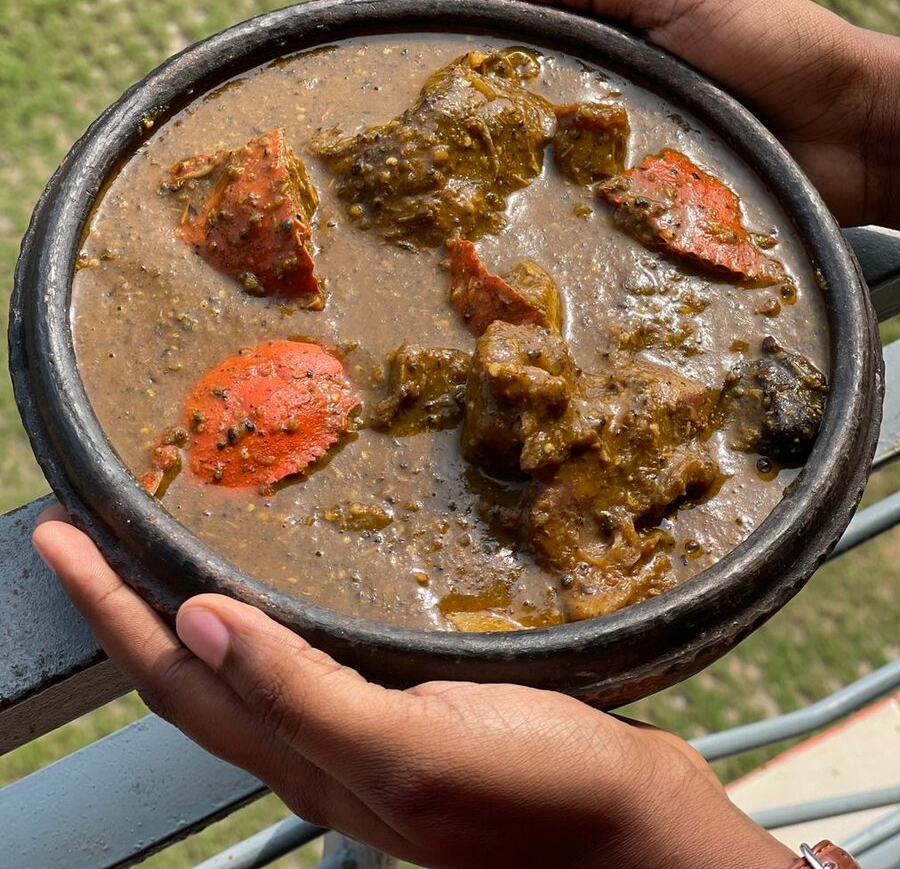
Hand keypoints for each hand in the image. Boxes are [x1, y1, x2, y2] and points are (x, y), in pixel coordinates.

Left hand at [33, 510, 790, 868]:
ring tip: (155, 548)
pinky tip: (280, 586)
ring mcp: (357, 731)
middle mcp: (314, 746)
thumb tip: (198, 624)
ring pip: (238, 665)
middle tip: (84, 528)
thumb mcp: (410, 750)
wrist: (628, 834)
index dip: (105, 607)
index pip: (170, 676)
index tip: (58, 538)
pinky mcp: (404, 710)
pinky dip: (262, 616)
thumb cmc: (539, 798)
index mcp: (304, 755)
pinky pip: (301, 657)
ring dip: (180, 606)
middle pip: (186, 673)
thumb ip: (301, 693)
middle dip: (121, 601)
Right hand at [315, 0, 899, 228]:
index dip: (400, 12)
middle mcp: (574, 93)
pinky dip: (498, 222)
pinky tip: (451, 237)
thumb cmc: (771, 42)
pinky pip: (547, 213)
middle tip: (322, 113)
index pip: (475, 13)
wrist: (848, 129)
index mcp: (581, 28)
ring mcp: (590, 155)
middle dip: (396, 96)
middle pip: (471, 92)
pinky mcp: (614, 208)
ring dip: (433, 169)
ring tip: (358, 184)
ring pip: (498, 160)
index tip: (324, 16)